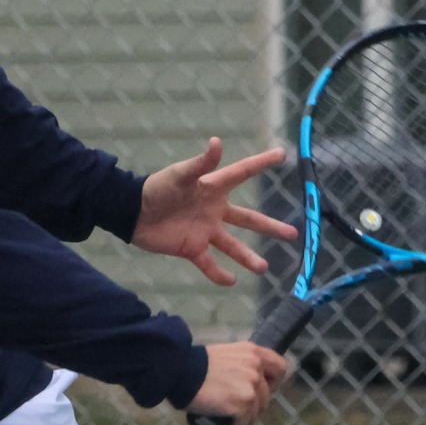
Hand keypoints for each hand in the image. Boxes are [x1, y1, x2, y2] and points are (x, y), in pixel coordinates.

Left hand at [133, 138, 297, 286]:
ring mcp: (205, 231)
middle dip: (270, 227)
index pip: (243, 173)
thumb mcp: (179, 175)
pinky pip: (209, 264)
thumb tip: (217, 142)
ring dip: (248, 257)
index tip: (282, 154)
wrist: (131, 212)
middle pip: (249, 219)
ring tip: (263, 268)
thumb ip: (200, 163)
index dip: (262, 163)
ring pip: (233, 246)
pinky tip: (232, 282)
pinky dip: (219, 274)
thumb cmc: (156, 188)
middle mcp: (215, 210)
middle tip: (293, 234)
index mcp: (213, 188)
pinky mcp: (191, 248)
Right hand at [186, 342, 288, 424]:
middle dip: (250, 406)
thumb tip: (250, 388)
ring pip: (255, 414)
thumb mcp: (225, 356)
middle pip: (265, 397)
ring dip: (240, 421)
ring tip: (222, 424)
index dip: (273, 382)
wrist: (177, 371)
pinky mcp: (243, 405)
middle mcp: (255, 368)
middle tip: (231, 411)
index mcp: (252, 353)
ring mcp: (251, 387)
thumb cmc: (192, 365)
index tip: (260, 390)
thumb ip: (241, 367)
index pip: (280, 368)